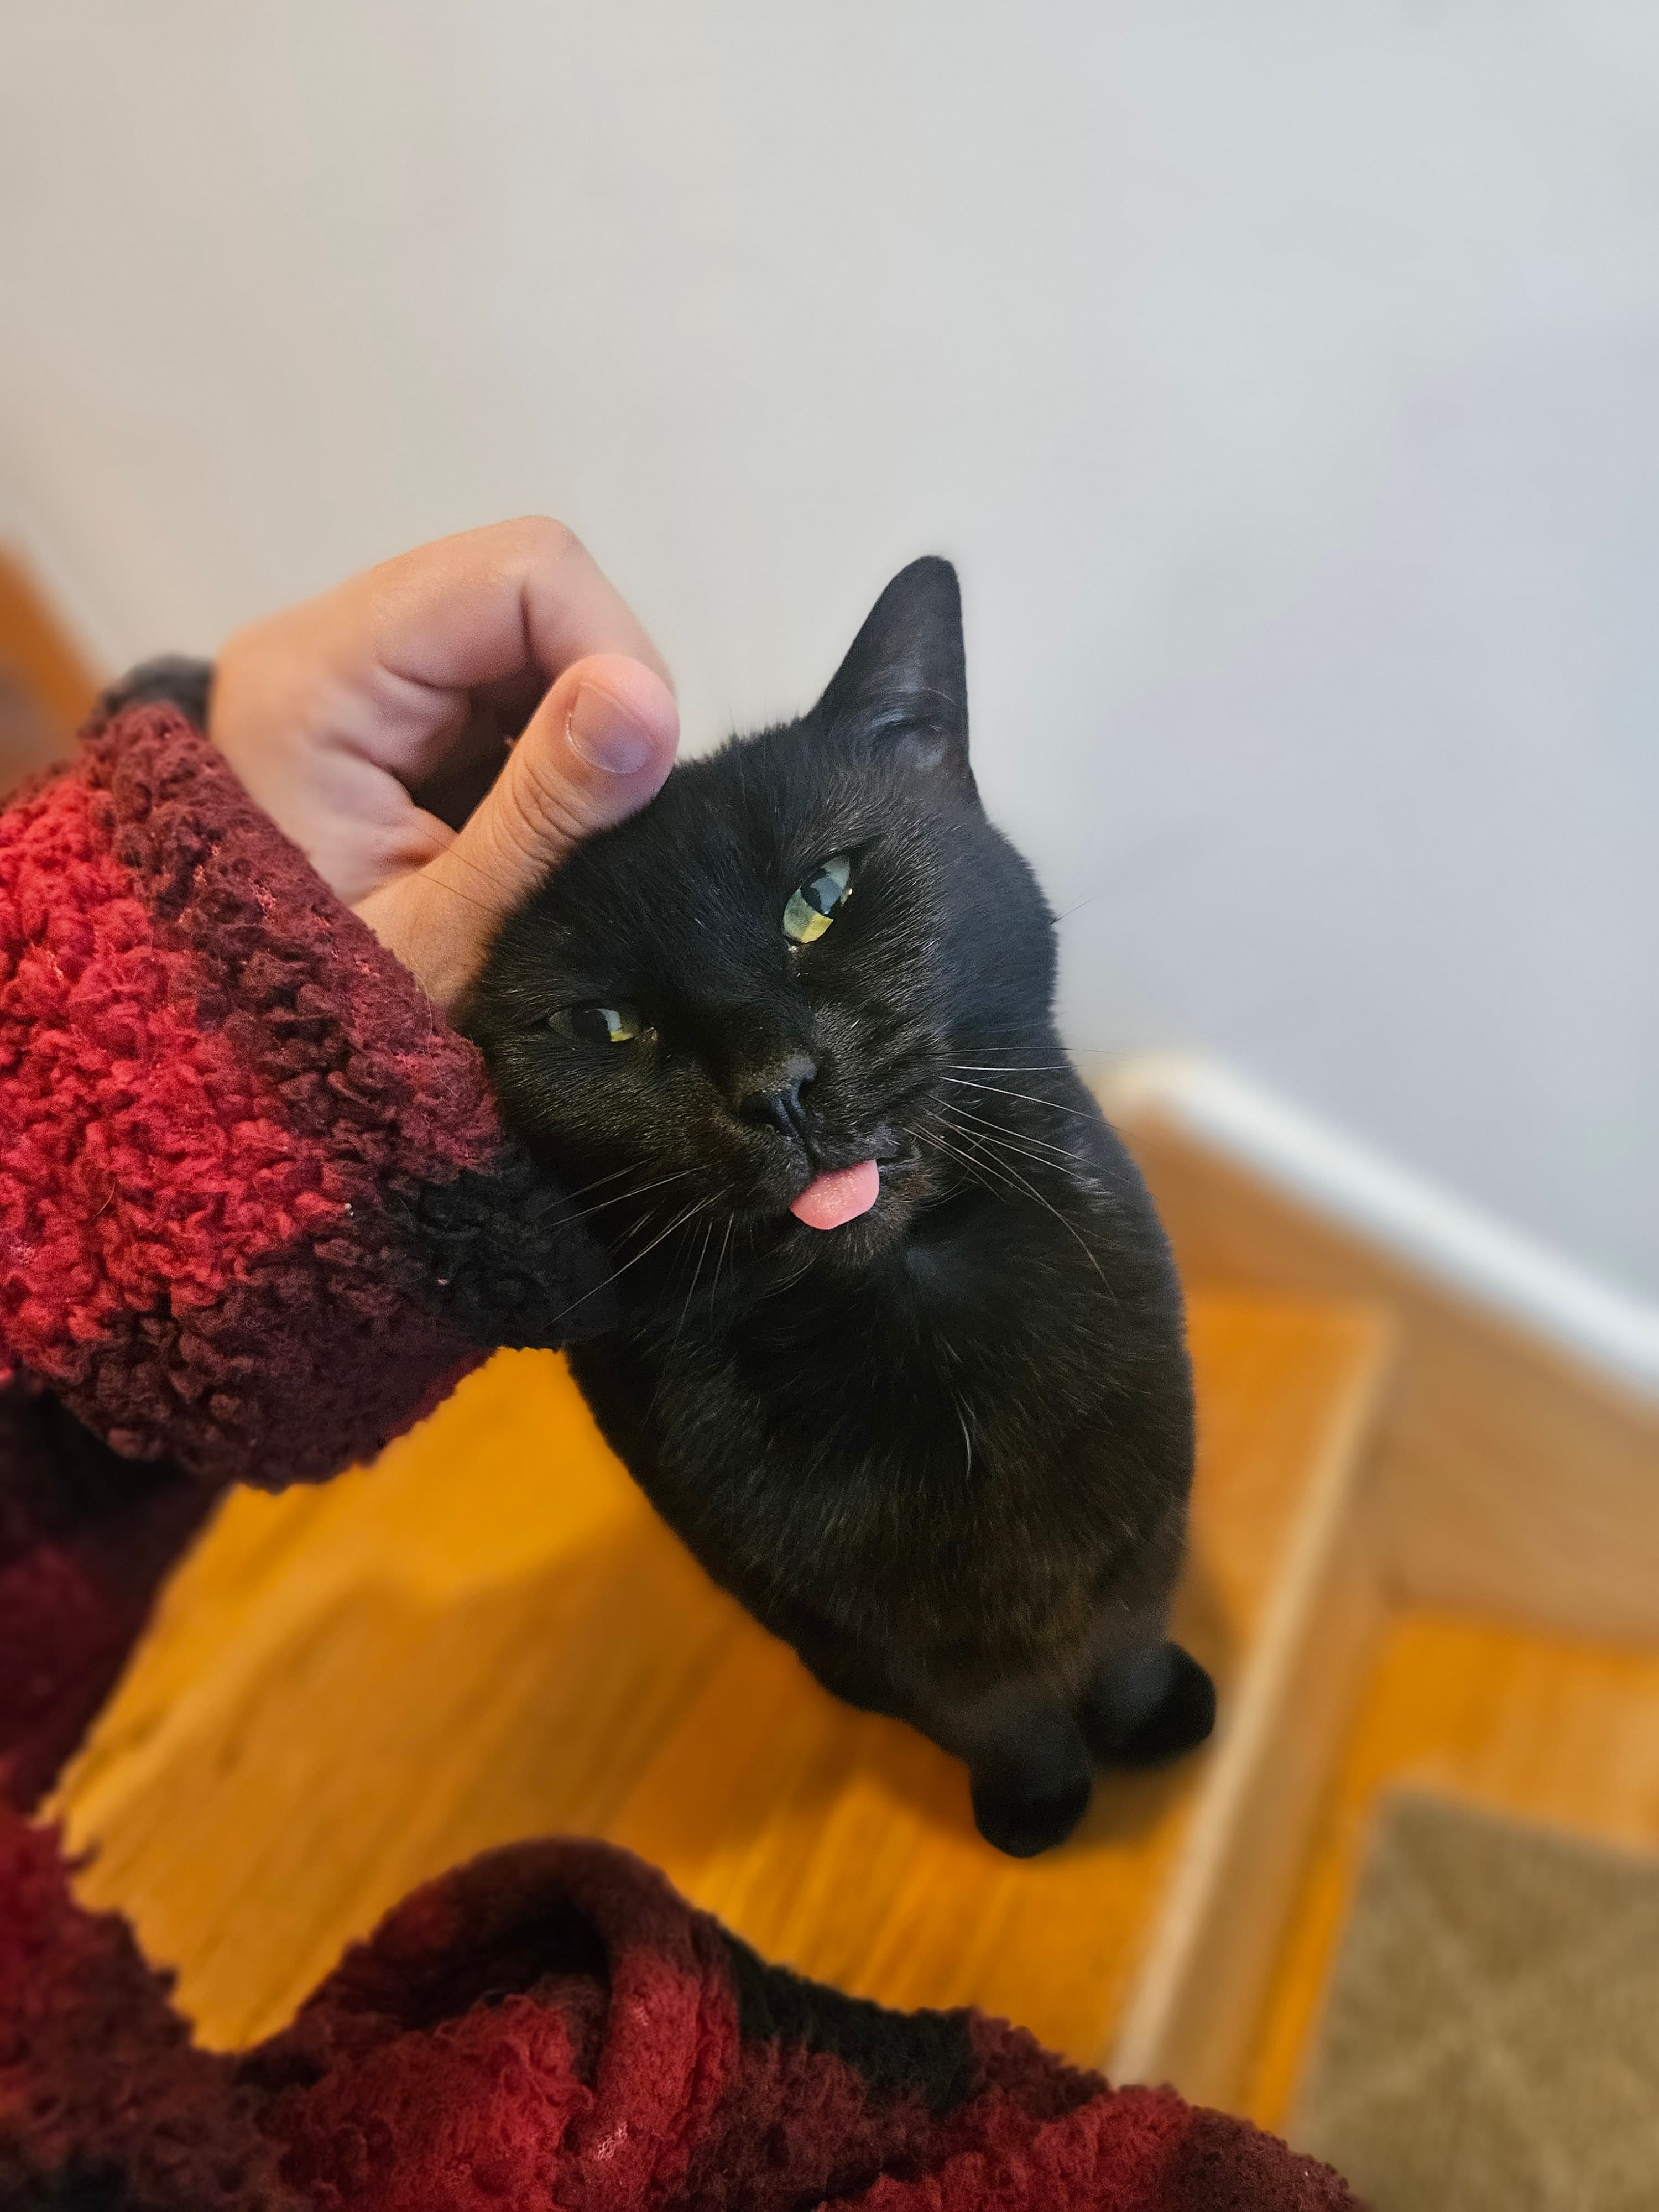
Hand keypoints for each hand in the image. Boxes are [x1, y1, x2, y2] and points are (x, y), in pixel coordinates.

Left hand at [209, 517, 679, 1011]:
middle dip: (602, 695)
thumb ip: (548, 810)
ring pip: (534, 642)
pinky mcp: (397, 720)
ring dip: (582, 733)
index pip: (516, 575)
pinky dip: (556, 758)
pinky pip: (516, 695)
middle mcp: (328, 650)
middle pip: (527, 591)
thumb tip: (649, 698)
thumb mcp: (448, 935)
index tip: (646, 772)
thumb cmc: (327, 1029)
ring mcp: (364, 680)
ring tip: (555, 845)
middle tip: (606, 823)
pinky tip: (532, 837)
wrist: (245, 1096)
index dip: (612, 652)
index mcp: (313, 681)